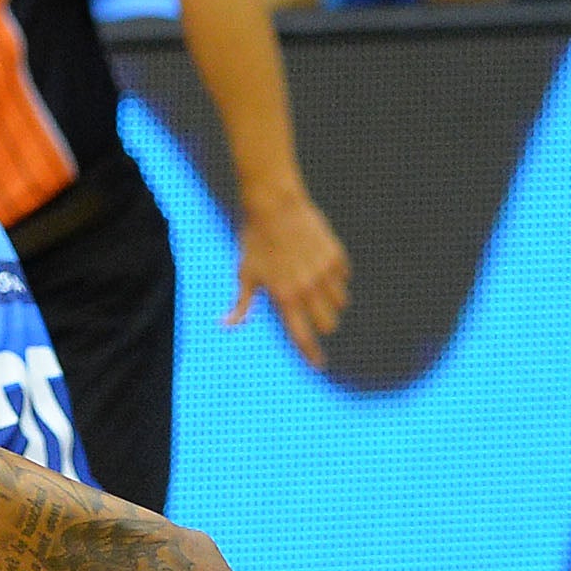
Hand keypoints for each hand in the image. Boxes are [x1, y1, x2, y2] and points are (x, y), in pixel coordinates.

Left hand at [230, 185, 349, 367]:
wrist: (275, 205)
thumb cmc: (255, 242)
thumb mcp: (245, 274)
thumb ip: (241, 305)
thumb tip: (225, 324)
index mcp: (285, 298)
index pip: (303, 336)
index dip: (312, 355)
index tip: (319, 365)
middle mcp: (307, 288)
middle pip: (328, 324)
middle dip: (322, 323)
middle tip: (313, 313)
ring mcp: (324, 272)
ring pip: (340, 303)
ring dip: (331, 301)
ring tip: (316, 286)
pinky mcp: (336, 255)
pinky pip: (344, 278)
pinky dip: (336, 277)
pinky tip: (321, 265)